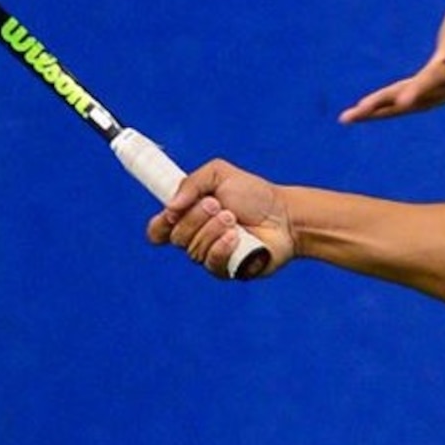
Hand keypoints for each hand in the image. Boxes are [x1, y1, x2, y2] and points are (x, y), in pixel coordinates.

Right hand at [146, 159, 296, 279]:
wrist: (286, 215)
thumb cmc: (255, 195)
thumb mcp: (220, 174)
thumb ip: (191, 183)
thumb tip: (170, 207)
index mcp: (189, 216)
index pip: (158, 230)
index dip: (159, 225)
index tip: (171, 213)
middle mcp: (196, 238)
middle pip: (176, 237)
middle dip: (196, 217)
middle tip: (218, 204)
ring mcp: (211, 255)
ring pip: (193, 250)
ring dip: (212, 229)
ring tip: (233, 218)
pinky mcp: (227, 270)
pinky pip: (211, 264)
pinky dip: (221, 247)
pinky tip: (235, 237)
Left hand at [340, 0, 444, 122]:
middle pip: (431, 84)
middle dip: (417, 92)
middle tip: (404, 102)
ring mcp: (431, 92)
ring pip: (405, 101)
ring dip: (382, 107)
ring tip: (354, 114)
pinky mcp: (417, 98)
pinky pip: (392, 106)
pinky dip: (373, 112)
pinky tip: (348, 117)